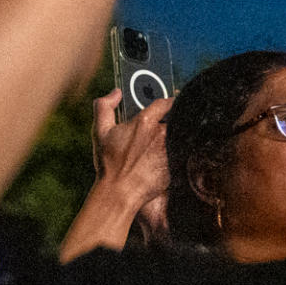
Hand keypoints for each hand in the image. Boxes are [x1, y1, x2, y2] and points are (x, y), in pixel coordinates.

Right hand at [85, 88, 173, 236]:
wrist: (120, 192)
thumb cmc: (109, 163)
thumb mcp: (100, 131)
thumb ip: (104, 106)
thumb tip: (116, 92)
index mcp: (145, 122)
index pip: (166, 103)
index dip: (170, 100)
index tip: (173, 100)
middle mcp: (162, 134)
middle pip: (179, 118)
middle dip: (177, 118)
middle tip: (174, 120)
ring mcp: (171, 150)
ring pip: (183, 135)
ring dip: (181, 134)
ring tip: (177, 136)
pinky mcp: (177, 165)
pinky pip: (185, 152)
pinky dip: (183, 150)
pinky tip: (178, 152)